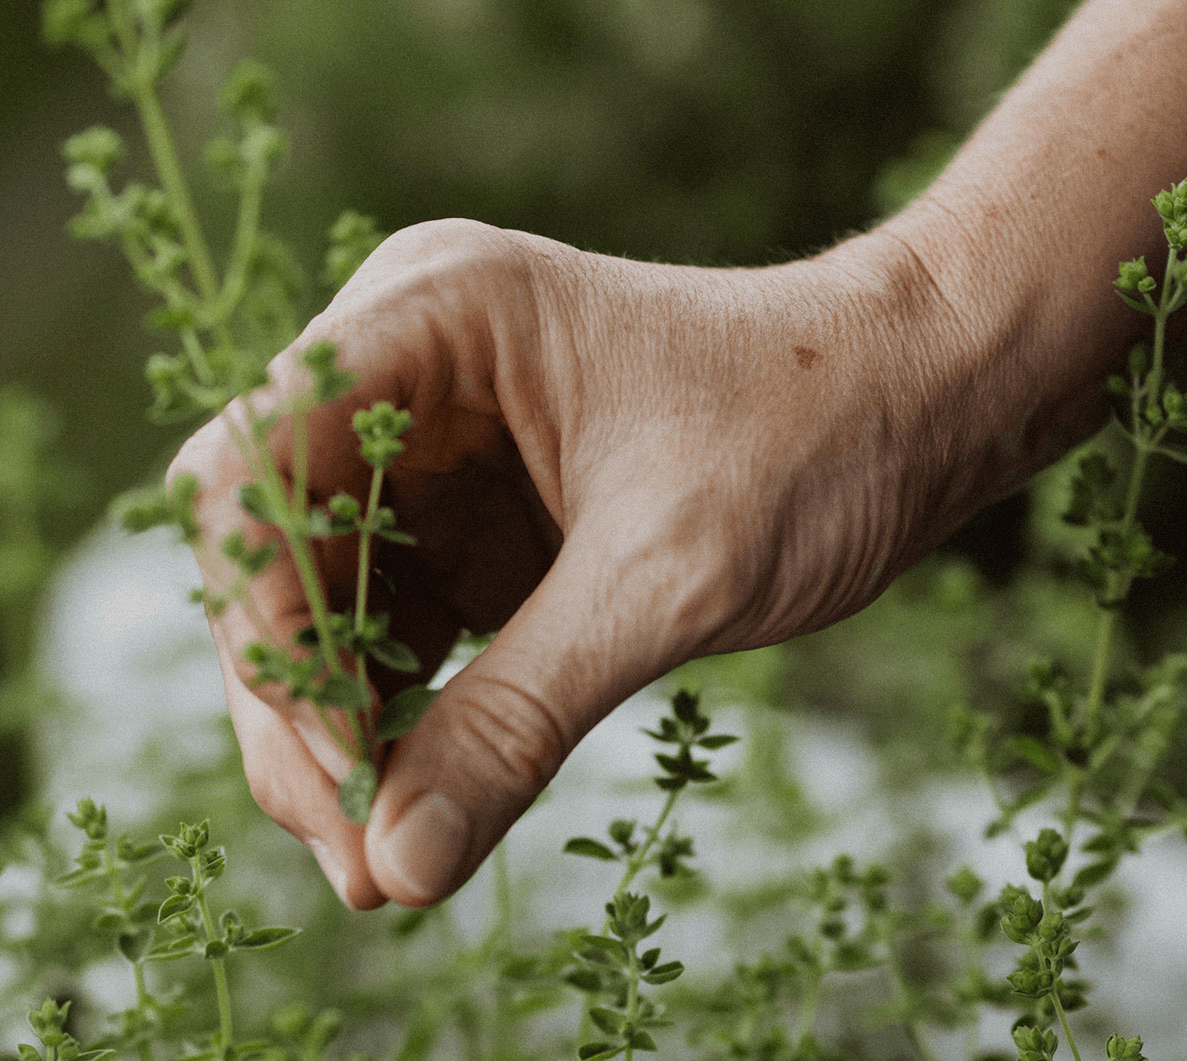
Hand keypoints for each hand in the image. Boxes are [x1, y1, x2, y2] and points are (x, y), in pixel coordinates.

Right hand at [167, 217, 1072, 908]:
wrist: (931, 395)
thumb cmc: (820, 427)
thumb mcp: (669, 577)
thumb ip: (520, 715)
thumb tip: (398, 867)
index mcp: (429, 318)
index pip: (255, 468)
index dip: (264, 624)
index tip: (340, 769)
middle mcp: (401, 369)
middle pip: (269, 551)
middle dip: (296, 706)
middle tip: (355, 859)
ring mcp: (427, 447)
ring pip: (315, 605)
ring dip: (334, 733)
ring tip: (380, 868)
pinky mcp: (463, 518)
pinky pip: (386, 629)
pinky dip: (390, 722)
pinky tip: (415, 810)